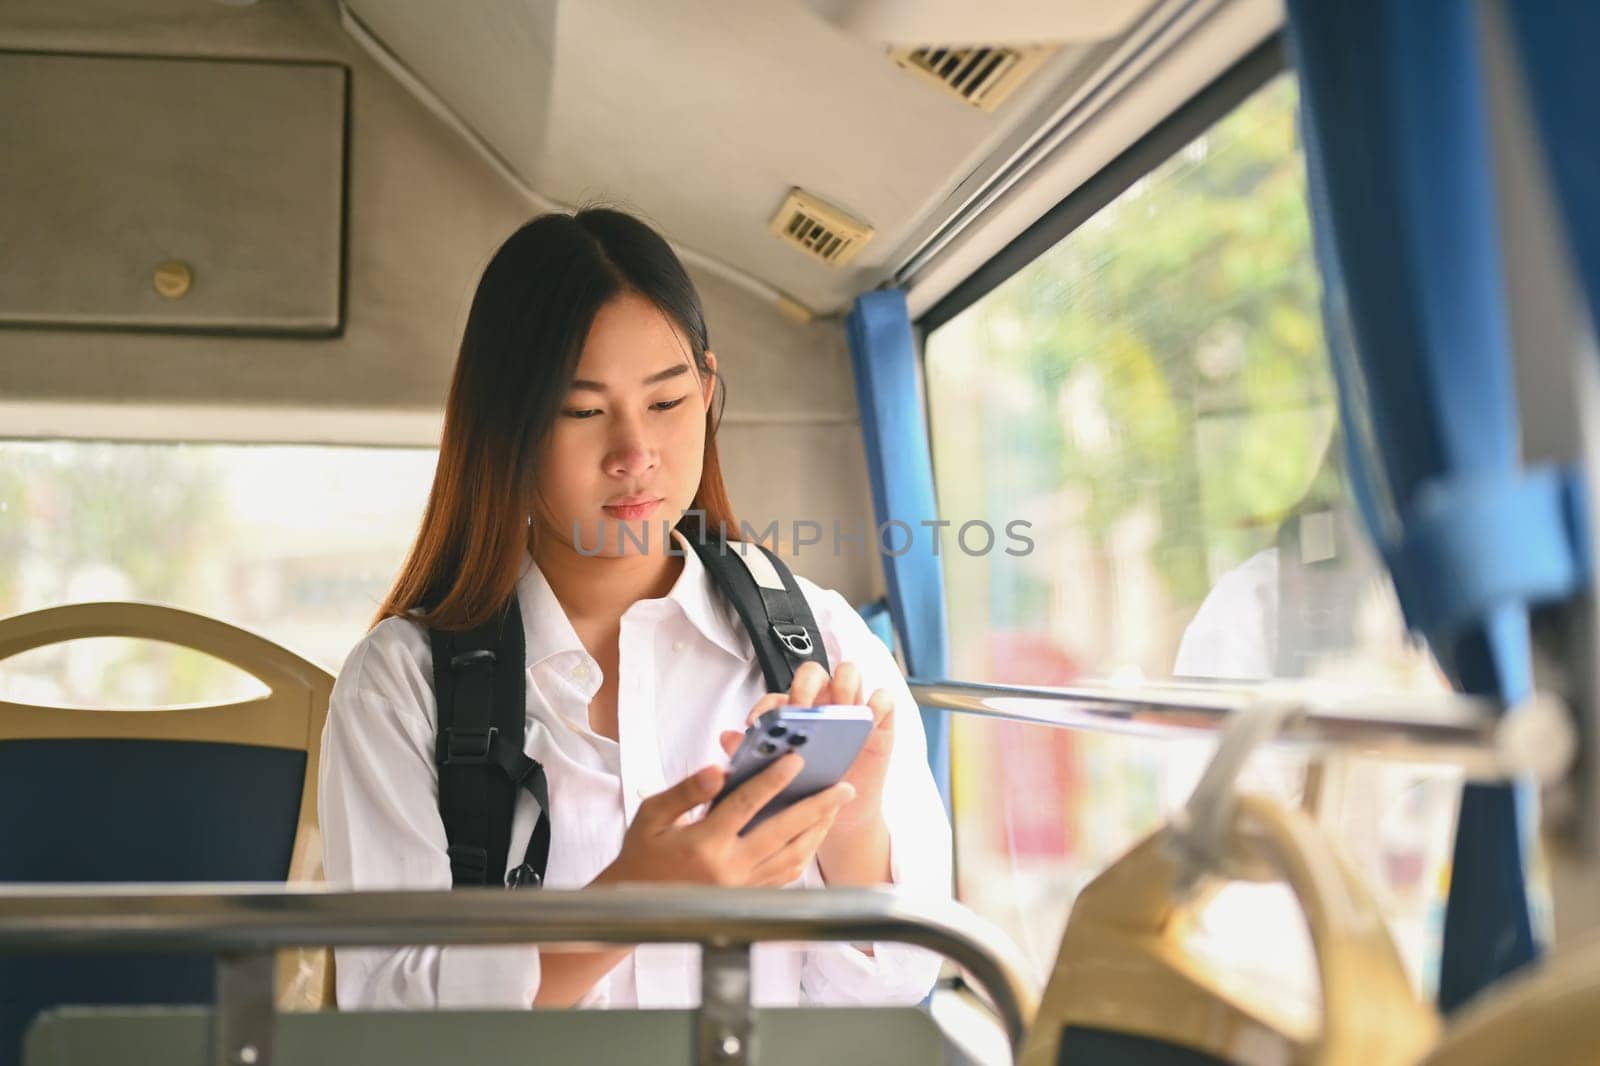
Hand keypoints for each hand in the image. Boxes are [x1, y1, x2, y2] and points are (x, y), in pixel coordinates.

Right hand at [598, 755, 853, 887]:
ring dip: (818, 830)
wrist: (636, 906)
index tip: (796, 760)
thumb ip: (687, 790)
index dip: (774, 780)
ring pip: (792, 857)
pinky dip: (804, 853)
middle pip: (784, 832)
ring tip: (834, 807)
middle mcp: (728, 870)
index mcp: (703, 845)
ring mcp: (741, 888)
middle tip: (842, 787)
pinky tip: (813, 835)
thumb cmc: (643, 855)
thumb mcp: (652, 815)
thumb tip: (719, 769)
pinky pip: (785, 876)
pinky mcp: (747, 899)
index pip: (747, 805)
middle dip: (817, 807)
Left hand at [720, 661, 894, 832]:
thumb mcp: (778, 777)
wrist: (835, 814)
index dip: (766, 707)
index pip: (776, 697)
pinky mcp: (879, 719)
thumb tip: (727, 737)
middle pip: (812, 673)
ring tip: (839, 710)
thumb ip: (754, 756)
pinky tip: (869, 718)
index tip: (758, 724)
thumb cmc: (803, 791)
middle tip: (801, 710)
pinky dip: (877, 702)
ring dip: (843, 686)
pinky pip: (883, 698)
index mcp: (791, 714)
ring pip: (849, 673)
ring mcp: (851, 707)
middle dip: (805, 687)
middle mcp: (821, 703)